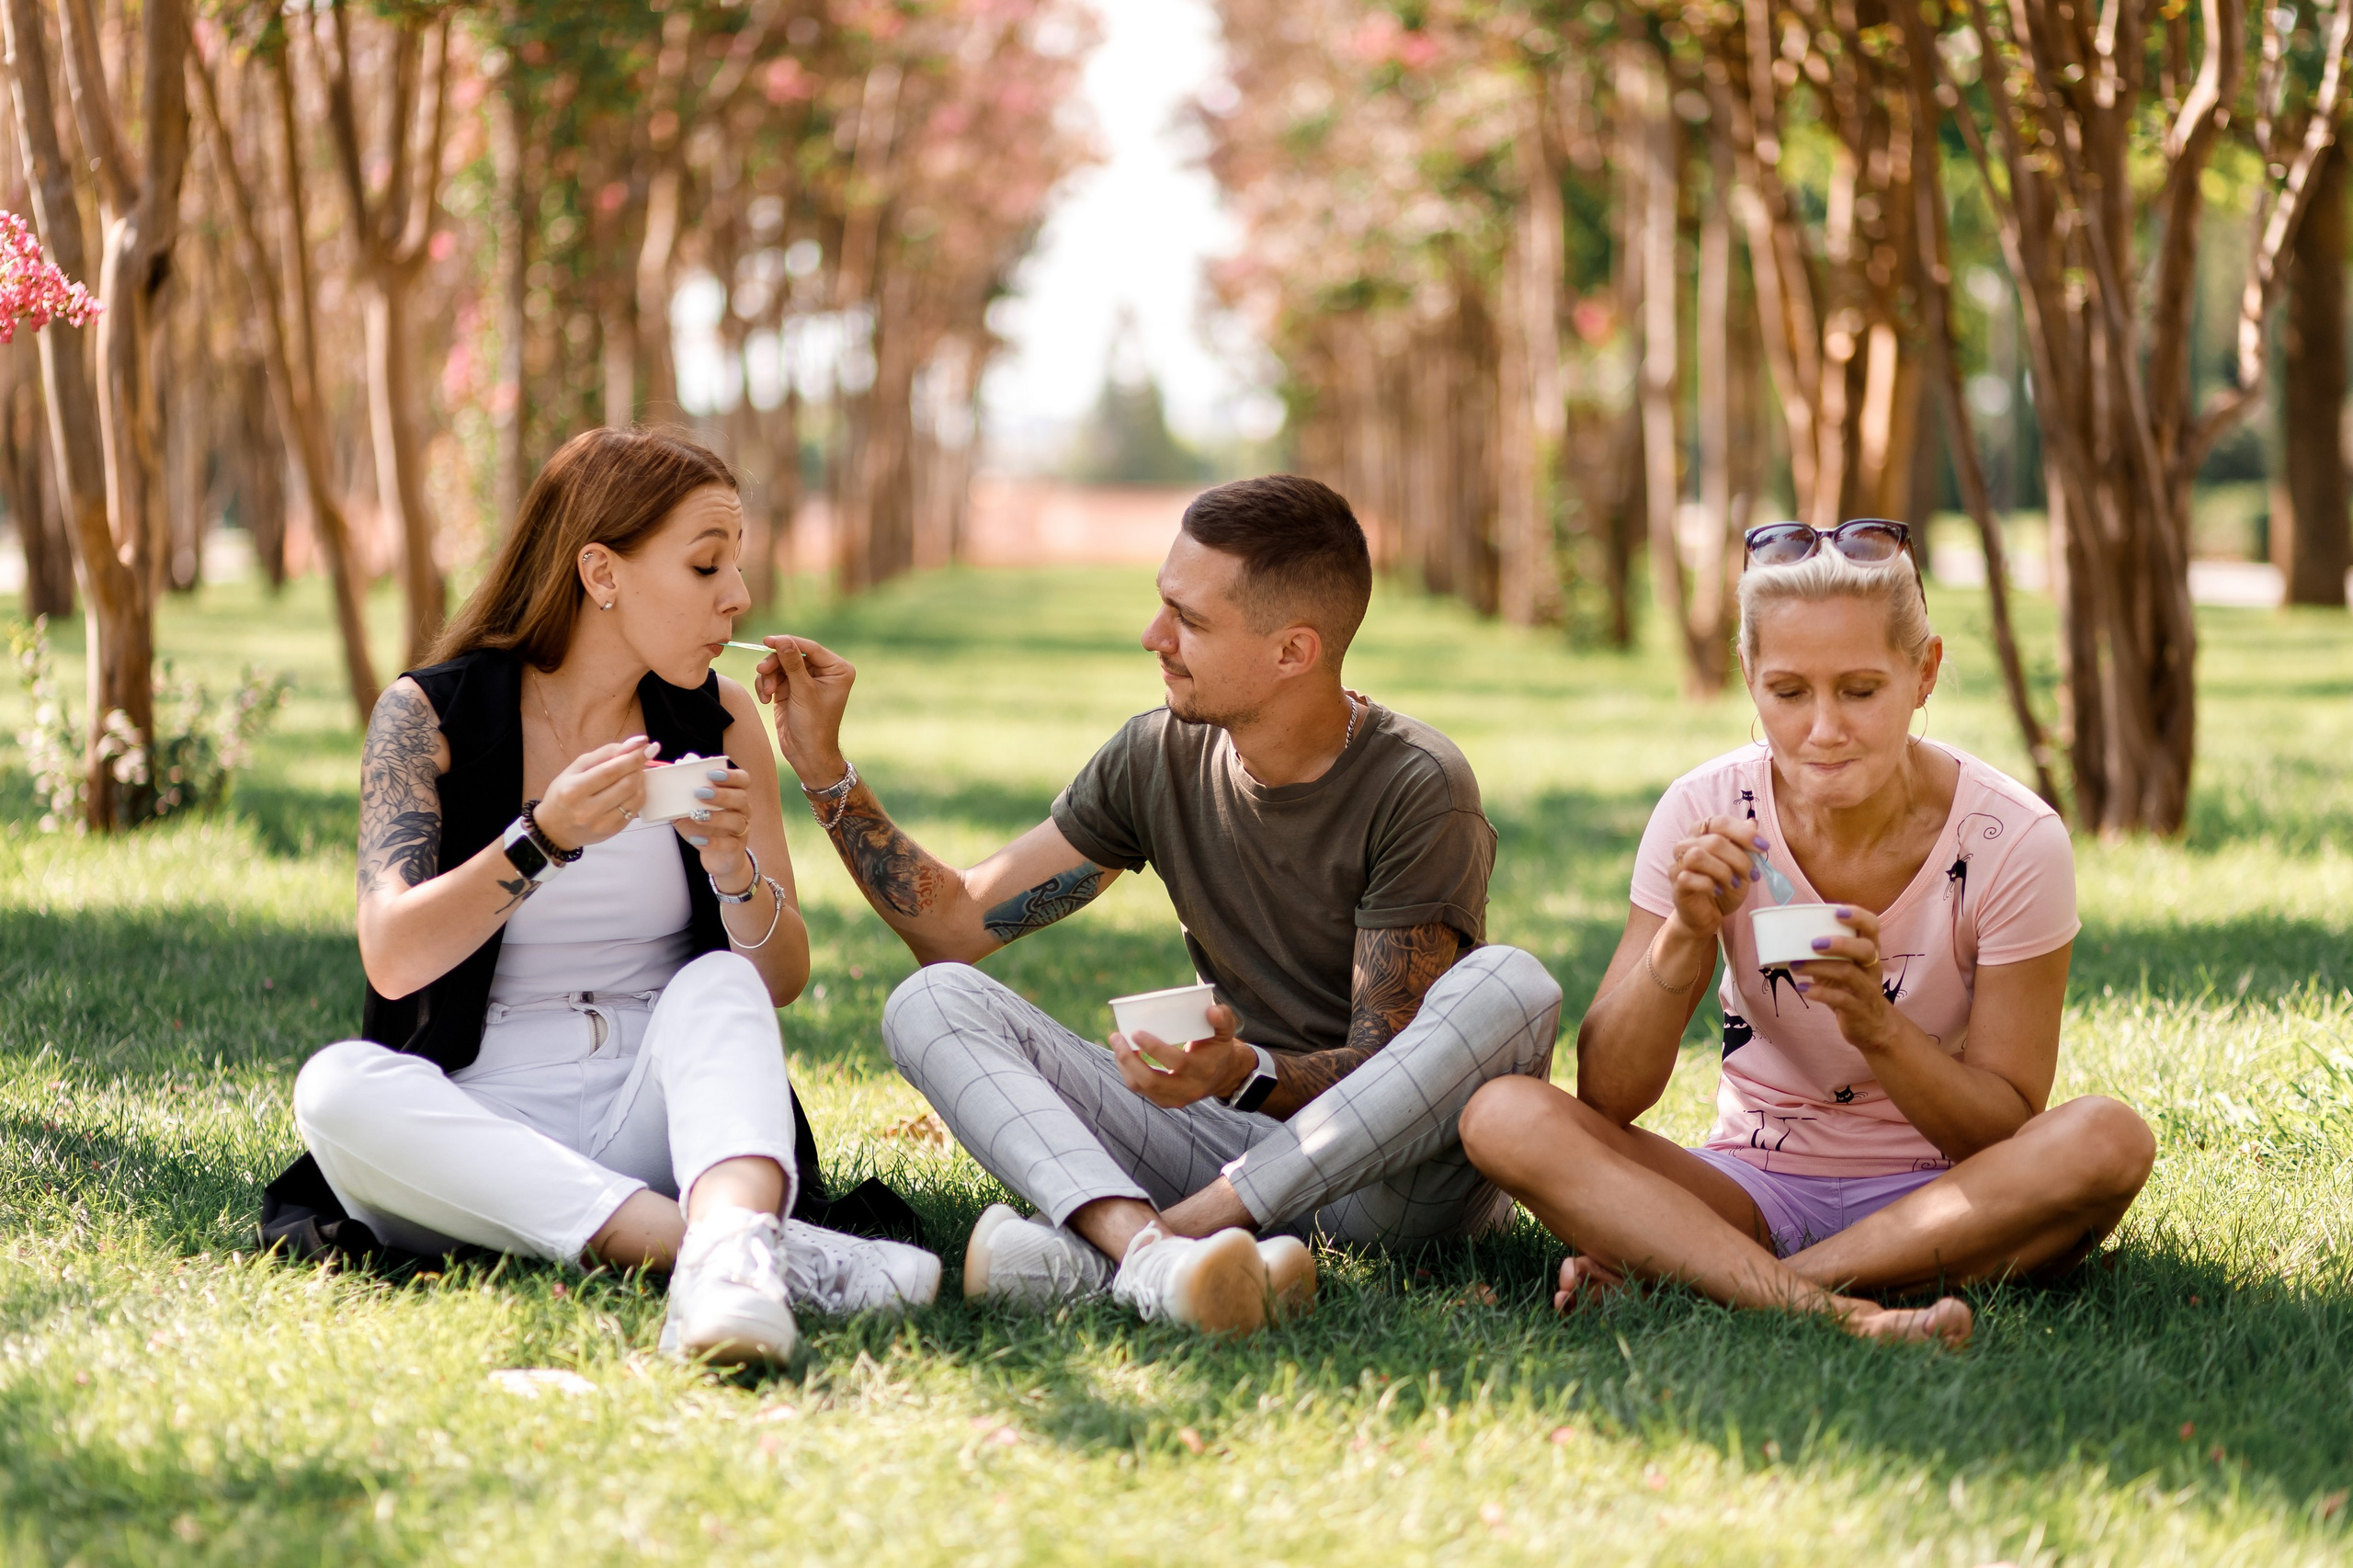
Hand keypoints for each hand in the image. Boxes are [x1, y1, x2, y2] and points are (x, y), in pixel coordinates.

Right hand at [533, 736, 655, 851]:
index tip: (648, 746)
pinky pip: (635, 810)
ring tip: (634, 773)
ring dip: (641, 781)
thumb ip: (605, 753)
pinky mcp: (612, 831)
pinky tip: (632, 789)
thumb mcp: (576, 768)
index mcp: (573, 790)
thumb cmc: (565, 793)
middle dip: (638, 767)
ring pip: (635, 798)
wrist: (555, 828)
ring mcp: (601, 824)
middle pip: (626, 784)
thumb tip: (636, 743)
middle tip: (639, 759)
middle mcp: (586, 810)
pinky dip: (638, 795)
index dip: (633, 757)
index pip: (610, 771)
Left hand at [668, 753, 755, 888]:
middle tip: (699, 793)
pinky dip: (713, 842)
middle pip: (741, 798)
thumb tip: (682, 761)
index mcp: (735, 796)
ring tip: (696, 816)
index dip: (731, 775)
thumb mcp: (692, 807)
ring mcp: (741, 831)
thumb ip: (687, 787)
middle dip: (722, 794)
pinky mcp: (735, 850)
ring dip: (716, 817)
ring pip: (737, 821)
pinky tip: (697, 839)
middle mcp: (742, 811)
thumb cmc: (704, 828)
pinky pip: (729, 845)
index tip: (711, 774)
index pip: (743, 780)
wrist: (716, 858)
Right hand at [754, 635, 853, 787]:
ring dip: (768, 677)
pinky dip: (766, 685)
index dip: (788, 642)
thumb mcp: (803, 691)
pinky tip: (765, 699)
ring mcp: (806, 679)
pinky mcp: (790, 688)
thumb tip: (782, 640)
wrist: (807, 754)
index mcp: (837, 669)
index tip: (768, 640)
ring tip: (766, 693)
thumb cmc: (813, 725)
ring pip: (779, 665)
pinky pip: (773, 676)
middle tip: (762, 672)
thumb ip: (792, 663)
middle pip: (791, 654)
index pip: (810, 647)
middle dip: (775, 664)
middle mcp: (824, 671)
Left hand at [1110, 1003, 1251, 1108]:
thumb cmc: (1218, 1047)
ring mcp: (1177, 1099)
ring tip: (1117, 1044)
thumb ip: (1223, 1018)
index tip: (1136, 1032)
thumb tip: (1211, 1011)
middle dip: (1129, 1059)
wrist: (1223, 1075)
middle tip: (1117, 1037)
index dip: (1154, 1049)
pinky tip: (1123, 1056)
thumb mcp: (1226, 1031)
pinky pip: (1141, 1090)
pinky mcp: (1166, 1102)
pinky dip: (1128, 1073)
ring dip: (1124, 1066)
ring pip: (1142, 1087)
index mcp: (1205, 1069)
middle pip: (1152, 1081)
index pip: (1177, 1062)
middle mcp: (1190, 1088)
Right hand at [1665, 813, 1768, 944]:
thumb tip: (1752, 823)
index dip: (1744, 833)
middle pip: (1713, 841)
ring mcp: (1678, 863)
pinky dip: (1708, 884)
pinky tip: (1717, 891)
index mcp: (1702, 832)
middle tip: (1753, 875)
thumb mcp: (1740, 864)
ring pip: (1697, 856)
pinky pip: (1687, 877)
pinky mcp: (1675, 883)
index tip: (1764, 847)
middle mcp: (1687, 844)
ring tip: (1735, 884)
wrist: (1707, 914)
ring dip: (1723, 871)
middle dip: (1740, 859)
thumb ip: (1744, 844)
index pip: (1720, 822)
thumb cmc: (1723, 885)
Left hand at [1791, 904, 1899, 1051]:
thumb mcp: (1845, 966)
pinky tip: (1802, 988)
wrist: (1874, 1026)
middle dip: (1840, 943)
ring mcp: (1867, 989)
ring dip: (1819, 967)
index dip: (1859, 917)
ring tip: (1795, 965)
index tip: (1838, 911)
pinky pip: (1841, 999)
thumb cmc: (1852, 989)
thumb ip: (1827, 951)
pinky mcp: (1858, 1010)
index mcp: (1869, 952)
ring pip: (1849, 973)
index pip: (1873, 927)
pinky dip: (1819, 992)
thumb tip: (1789, 935)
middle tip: (1814, 943)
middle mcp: (1872, 968)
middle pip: (1865, 949)